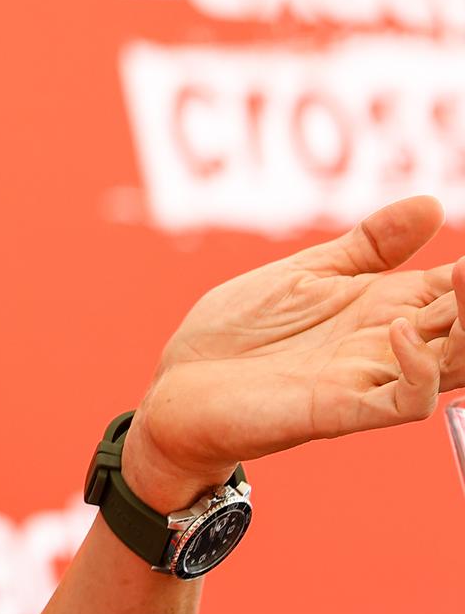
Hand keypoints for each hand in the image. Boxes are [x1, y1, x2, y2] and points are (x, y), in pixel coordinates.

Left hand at [125, 196, 464, 509]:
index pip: (453, 288)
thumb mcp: (305, 273)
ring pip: (451, 364)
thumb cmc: (239, 333)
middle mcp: (386, 344)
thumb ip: (367, 245)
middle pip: (464, 326)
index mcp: (382, 306)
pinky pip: (403, 402)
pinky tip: (399, 329)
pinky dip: (416, 370)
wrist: (178, 387)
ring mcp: (366, 378)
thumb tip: (430, 203)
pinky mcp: (339, 410)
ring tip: (464, 277)